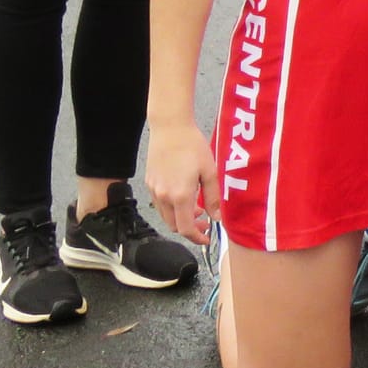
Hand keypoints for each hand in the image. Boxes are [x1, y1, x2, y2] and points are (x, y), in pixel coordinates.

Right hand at [146, 120, 219, 243]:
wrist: (170, 128)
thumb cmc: (192, 146)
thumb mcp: (210, 171)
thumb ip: (213, 197)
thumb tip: (217, 217)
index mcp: (180, 196)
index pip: (186, 228)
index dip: (197, 237)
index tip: (207, 238)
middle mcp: (163, 197)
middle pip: (174, 225)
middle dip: (190, 228)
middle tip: (205, 221)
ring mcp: (154, 190)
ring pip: (166, 216)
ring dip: (180, 217)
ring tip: (196, 207)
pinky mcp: (149, 183)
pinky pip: (160, 203)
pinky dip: (172, 207)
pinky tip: (184, 195)